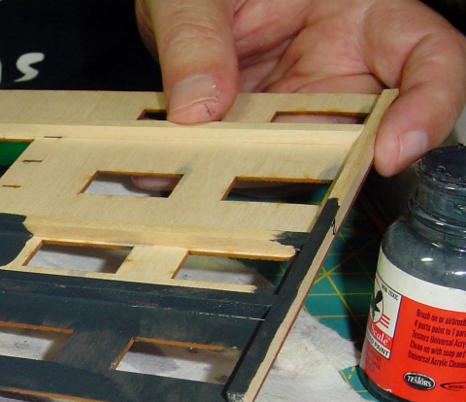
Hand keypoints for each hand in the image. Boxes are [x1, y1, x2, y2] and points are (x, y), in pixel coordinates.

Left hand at [136, 0, 465, 175]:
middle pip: (364, 129)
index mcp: (358, 13)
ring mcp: (297, 106)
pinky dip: (223, 173)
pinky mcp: (258, 132)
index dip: (427, 107)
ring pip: (304, 157)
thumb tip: (198, 107)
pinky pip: (252, 162)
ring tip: (217, 176)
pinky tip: (188, 171)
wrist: (175, 5)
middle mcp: (336, 66)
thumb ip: (197, 38)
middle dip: (329, 163)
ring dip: (263, 174)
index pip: (427, 57)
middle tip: (287, 182)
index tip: (392, 151)